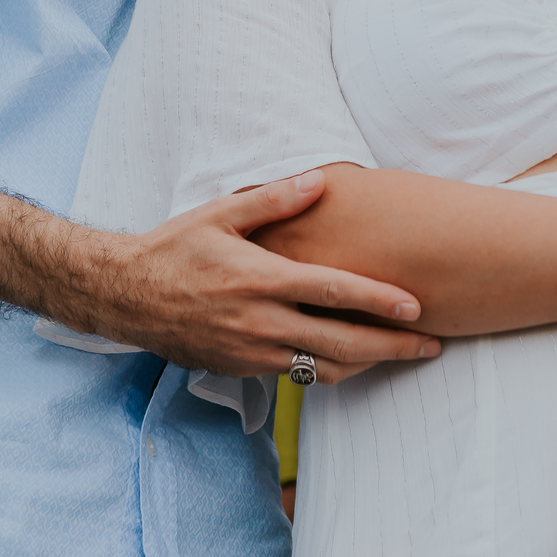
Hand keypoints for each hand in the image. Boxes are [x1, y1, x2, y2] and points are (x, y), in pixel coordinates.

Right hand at [96, 170, 440, 384]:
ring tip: (403, 355)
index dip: (379, 301)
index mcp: (260, 280)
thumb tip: (319, 179)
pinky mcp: (242, 369)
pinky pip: (297, 377)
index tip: (417, 305)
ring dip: (367, 365)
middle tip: (432, 344)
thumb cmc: (174, 249)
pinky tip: (352, 360)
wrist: (125, 297)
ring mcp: (251, 352)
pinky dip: (330, 371)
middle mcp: (260, 322)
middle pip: (340, 343)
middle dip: (392, 346)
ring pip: (322, 369)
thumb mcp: (219, 214)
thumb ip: (272, 199)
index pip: (333, 292)